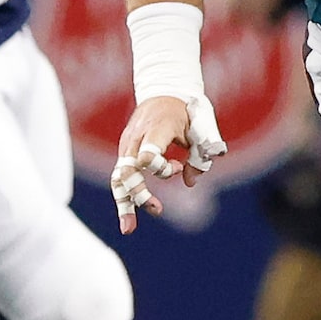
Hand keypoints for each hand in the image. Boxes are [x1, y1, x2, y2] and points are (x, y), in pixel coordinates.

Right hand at [110, 91, 226, 233]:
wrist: (163, 90)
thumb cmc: (187, 110)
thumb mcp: (201, 127)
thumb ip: (200, 155)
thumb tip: (190, 183)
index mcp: (157, 128)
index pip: (147, 154)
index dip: (159, 168)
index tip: (179, 167)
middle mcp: (137, 138)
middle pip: (128, 171)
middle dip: (139, 194)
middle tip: (157, 210)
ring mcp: (128, 145)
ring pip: (118, 178)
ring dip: (124, 204)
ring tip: (128, 229)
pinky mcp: (125, 152)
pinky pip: (121, 177)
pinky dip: (125, 197)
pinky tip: (128, 218)